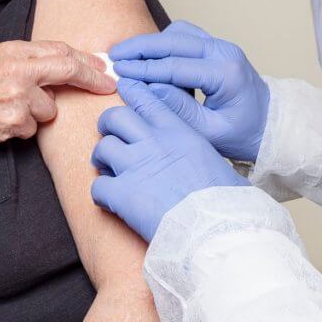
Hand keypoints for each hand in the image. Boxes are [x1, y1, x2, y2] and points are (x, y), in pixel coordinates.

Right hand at [0, 40, 116, 150]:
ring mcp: (17, 95)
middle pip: (68, 69)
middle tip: (109, 85)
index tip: (103, 67)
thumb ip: (26, 61)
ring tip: (6, 111)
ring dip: (37, 114)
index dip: (86, 59)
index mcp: (11, 51)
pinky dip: (22, 130)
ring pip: (50, 108)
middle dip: (93, 78)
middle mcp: (16, 69)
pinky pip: (34, 128)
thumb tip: (64, 65)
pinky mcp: (15, 120)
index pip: (60, 50)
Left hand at [91, 78, 248, 241]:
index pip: (146, 99)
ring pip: (102, 147)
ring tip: (110, 171)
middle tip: (113, 139)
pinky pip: (98, 186)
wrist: (215, 228)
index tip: (126, 93)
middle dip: (108, 126)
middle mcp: (153, 142)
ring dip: (103, 159)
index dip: (132, 93)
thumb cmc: (223, 199)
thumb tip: (199, 156)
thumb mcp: (213, 159)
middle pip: (115, 117)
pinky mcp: (121, 194)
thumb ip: (195, 148)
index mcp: (178, 131)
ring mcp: (135, 166)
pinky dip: (102, 194)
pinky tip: (112, 201)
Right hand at [109, 21, 269, 161]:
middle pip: (174, 40)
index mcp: (226, 74)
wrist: (269, 125)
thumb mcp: (209, 132)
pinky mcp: (216, 47)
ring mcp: (221, 46)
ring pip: (178, 32)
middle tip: (114, 55)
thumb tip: (146, 89)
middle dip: (140, 47)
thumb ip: (178, 110)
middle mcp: (225, 52)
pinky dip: (164, 43)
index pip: (175, 66)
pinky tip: (148, 58)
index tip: (118, 72)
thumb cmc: (242, 133)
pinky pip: (185, 36)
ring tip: (127, 56)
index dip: (143, 68)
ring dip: (152, 42)